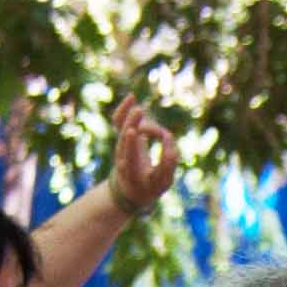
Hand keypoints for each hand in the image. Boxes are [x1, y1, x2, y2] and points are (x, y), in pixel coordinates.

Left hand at [106, 97, 179, 219]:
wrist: (129, 189)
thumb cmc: (150, 187)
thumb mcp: (162, 182)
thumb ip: (168, 163)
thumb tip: (168, 136)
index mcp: (131, 172)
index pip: (129, 156)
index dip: (131, 143)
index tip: (135, 130)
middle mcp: (122, 156)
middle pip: (123, 136)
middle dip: (132, 123)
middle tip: (144, 114)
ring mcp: (121, 145)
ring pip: (120, 126)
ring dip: (130, 115)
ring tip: (137, 105)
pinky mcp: (122, 136)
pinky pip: (119, 120)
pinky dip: (124, 109)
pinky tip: (131, 97)